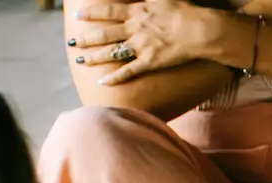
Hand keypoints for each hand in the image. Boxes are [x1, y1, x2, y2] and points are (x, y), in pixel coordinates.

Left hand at [70, 0, 228, 84]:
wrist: (199, 30)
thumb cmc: (185, 10)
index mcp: (136, 12)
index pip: (108, 11)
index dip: (92, 13)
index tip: (78, 15)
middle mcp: (134, 29)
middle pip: (104, 33)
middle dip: (86, 38)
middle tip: (72, 42)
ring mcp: (141, 47)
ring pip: (112, 52)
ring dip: (94, 57)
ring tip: (80, 61)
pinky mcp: (150, 62)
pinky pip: (129, 71)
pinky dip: (115, 78)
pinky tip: (102, 82)